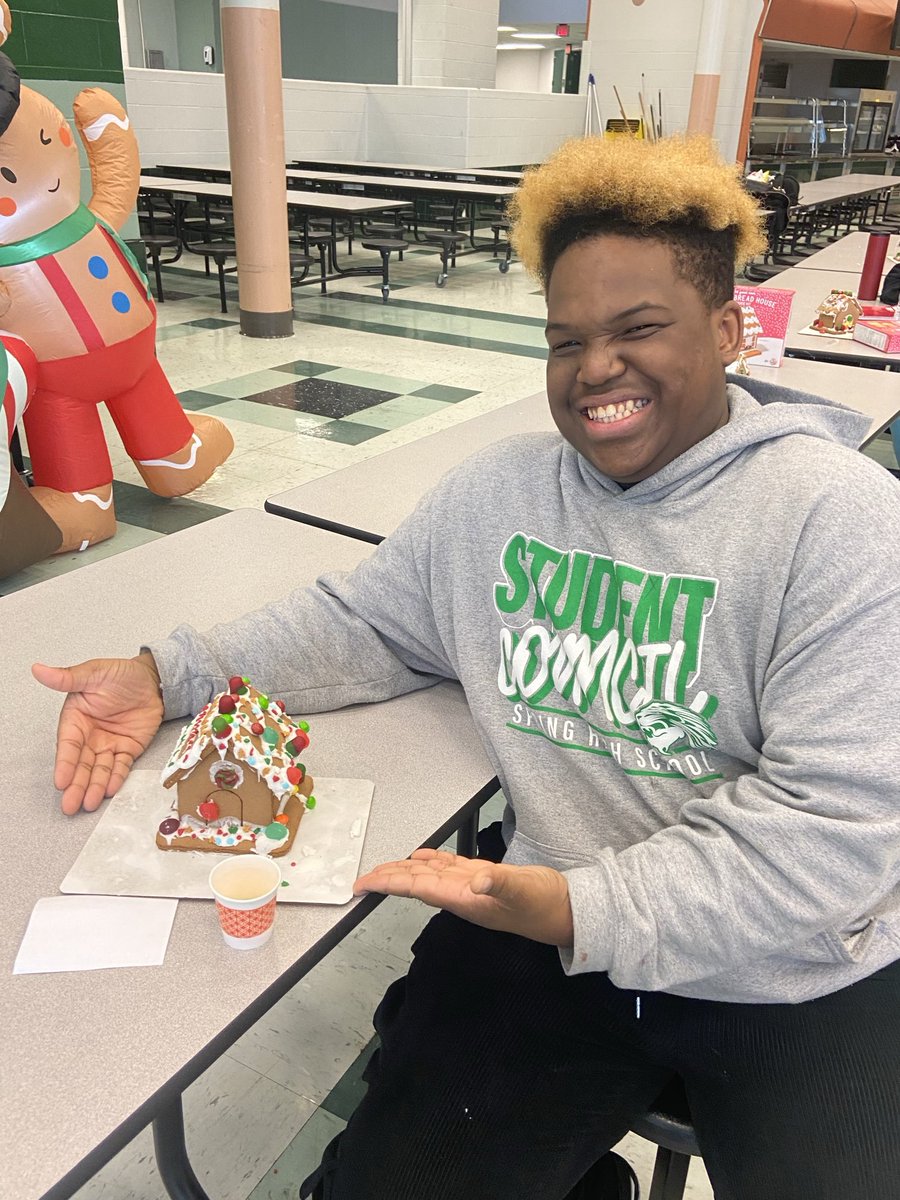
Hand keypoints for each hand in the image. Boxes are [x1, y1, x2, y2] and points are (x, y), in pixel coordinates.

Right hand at [32, 653, 163, 814]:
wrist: (154, 679)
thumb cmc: (121, 674)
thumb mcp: (94, 672)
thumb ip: (67, 677)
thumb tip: (39, 669)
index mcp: (76, 719)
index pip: (68, 745)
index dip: (65, 764)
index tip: (60, 781)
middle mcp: (90, 736)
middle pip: (81, 764)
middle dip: (75, 784)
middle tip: (70, 805)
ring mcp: (108, 744)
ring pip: (99, 769)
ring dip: (94, 787)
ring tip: (88, 804)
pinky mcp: (128, 749)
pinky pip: (121, 766)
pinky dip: (116, 778)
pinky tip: (111, 790)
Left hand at [354, 848, 573, 946]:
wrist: (567, 911)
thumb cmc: (545, 903)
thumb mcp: (523, 890)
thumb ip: (499, 884)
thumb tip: (477, 881)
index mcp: (464, 898)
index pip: (416, 888)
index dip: (388, 885)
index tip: (362, 886)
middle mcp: (462, 895)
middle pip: (415, 884)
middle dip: (387, 881)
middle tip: (360, 881)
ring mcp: (471, 887)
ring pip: (428, 877)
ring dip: (404, 872)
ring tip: (381, 870)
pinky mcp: (483, 879)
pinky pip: (448, 869)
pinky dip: (431, 861)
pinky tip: (422, 858)